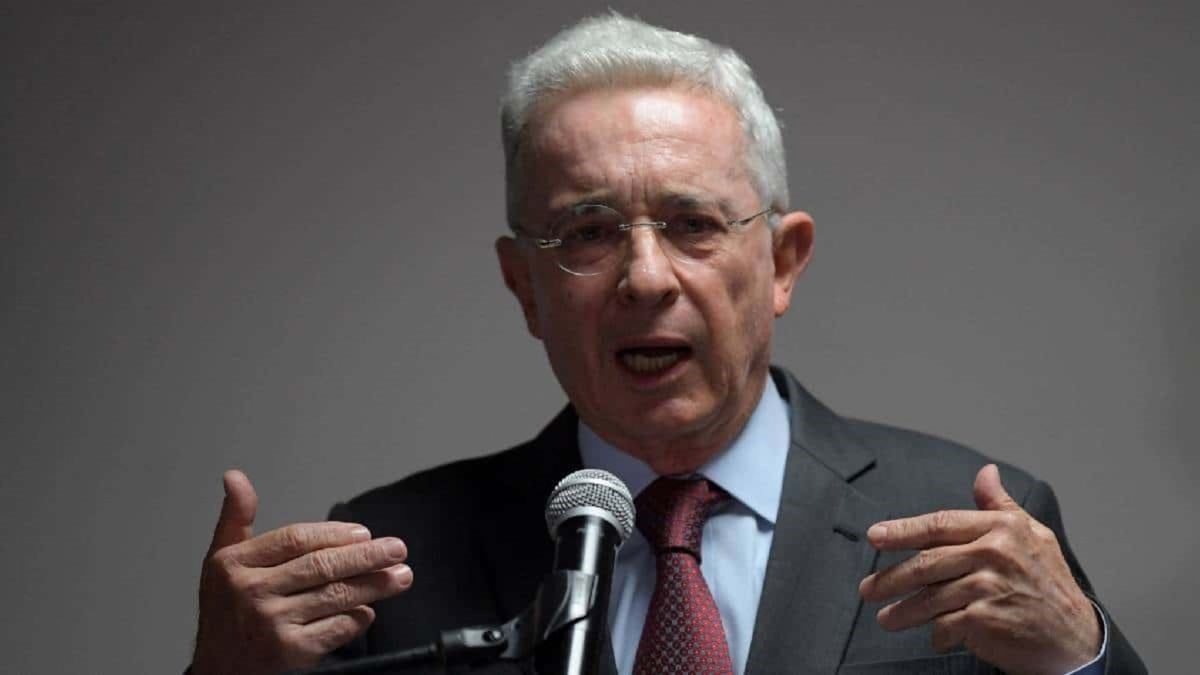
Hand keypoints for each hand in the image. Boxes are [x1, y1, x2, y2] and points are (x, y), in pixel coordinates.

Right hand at [192, 470, 412, 674]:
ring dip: (374, 585)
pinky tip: (369, 610)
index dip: (334, 534)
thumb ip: (236, 518)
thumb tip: (235, 476)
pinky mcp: (291, 652)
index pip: (295, 539)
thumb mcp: (220, 560)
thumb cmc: (226, 611)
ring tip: (400, 576)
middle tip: (397, 549)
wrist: (218, 669)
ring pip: (335, 596)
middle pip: (321, 566)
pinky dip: (358, 618)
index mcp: (234, 564)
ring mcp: (271, 624)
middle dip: (367, 556)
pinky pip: (336, 628)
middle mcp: (250, 593)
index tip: (364, 533)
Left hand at [858, 464, 1099, 674]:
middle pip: (927, 562)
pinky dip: (936, 633)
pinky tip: (933, 636)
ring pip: (930, 597)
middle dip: (891, 578)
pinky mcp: (986, 620)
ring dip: (903, 611)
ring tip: (887, 618)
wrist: (1076, 637)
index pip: (940, 524)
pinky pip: (945, 624)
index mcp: (1000, 528)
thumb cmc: (1049, 583)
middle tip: (868, 589)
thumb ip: (999, 505)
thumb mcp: (1031, 535)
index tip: (874, 536)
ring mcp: (989, 588)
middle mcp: (993, 554)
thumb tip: (985, 472)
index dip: (903, 530)